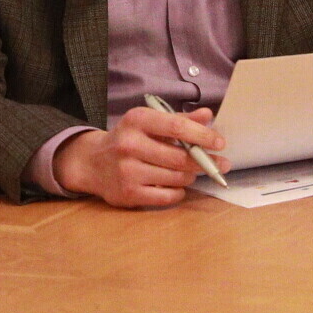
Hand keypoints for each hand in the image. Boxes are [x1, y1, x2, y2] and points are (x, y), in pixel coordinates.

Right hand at [56, 105, 223, 208]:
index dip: (202, 136)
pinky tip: (176, 185)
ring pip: (176, 177)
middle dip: (204, 162)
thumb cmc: (129, 139)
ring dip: (190, 176)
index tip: (220, 143)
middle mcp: (129, 144)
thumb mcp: (149, 123)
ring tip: (189, 172)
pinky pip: (167, 196)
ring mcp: (127, 170)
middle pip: (180, 157)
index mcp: (137, 120)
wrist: (93, 162)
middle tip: (220, 164)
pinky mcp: (127, 193)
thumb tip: (208, 116)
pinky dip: (178, 191)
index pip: (176, 127)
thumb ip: (179, 120)